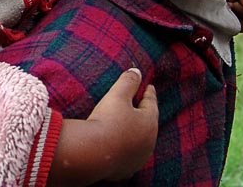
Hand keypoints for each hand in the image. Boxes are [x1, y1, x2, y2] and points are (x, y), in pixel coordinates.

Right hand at [47, 68, 157, 185]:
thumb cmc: (106, 120)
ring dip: (135, 133)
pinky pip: (128, 155)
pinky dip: (125, 148)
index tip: (149, 86)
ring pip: (139, 141)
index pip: (151, 103)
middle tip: (139, 104)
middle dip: (143, 113)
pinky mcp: (126, 170)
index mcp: (149, 122)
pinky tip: (119, 146)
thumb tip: (137, 71)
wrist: (91, 153)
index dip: (149, 93)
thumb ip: (128, 81)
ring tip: (128, 125)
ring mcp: (138, 158)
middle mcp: (148, 142)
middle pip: (147, 123)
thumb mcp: (117, 95)